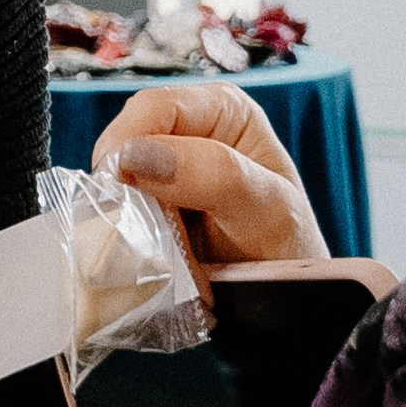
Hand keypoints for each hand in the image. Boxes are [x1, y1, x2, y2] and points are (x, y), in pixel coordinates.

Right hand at [92, 85, 325, 267]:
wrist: (284, 299)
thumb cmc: (290, 250)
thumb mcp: (268, 210)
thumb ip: (216, 175)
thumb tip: (139, 155)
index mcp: (225, 109)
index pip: (154, 107)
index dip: (129, 143)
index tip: (122, 191)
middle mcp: (192, 130)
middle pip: (126, 139)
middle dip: (122, 182)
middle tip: (139, 225)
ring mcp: (167, 168)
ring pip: (115, 177)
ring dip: (121, 211)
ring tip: (151, 242)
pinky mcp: (150, 203)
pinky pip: (115, 207)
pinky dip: (122, 229)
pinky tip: (146, 248)